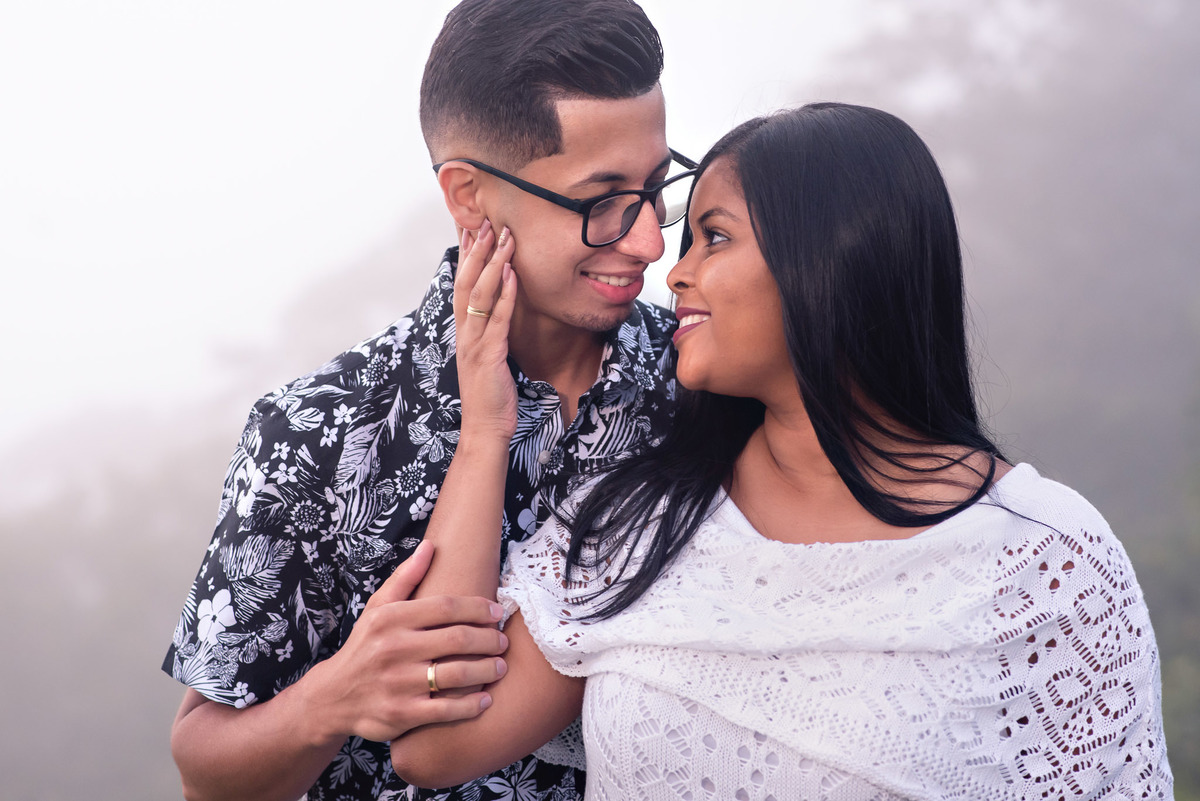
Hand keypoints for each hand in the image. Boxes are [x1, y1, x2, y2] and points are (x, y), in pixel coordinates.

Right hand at [301, 542, 508, 743]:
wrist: (333, 696)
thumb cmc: (365, 647)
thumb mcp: (377, 609)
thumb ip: (405, 578)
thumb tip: (431, 545)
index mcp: (391, 618)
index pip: (446, 606)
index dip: (478, 607)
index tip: (497, 611)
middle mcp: (394, 648)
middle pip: (458, 638)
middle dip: (489, 639)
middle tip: (503, 641)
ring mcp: (398, 683)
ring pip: (458, 674)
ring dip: (487, 669)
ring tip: (501, 666)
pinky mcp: (402, 714)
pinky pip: (446, 710)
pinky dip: (471, 705)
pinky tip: (485, 699)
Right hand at [454, 220, 518, 443]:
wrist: (484, 428)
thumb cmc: (490, 394)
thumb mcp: (487, 357)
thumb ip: (488, 332)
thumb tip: (495, 312)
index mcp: (463, 332)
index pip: (460, 285)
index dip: (465, 256)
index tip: (470, 228)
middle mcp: (463, 333)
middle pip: (465, 282)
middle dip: (476, 251)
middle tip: (486, 222)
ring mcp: (473, 343)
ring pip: (479, 295)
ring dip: (492, 264)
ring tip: (503, 238)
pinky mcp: (489, 356)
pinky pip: (497, 319)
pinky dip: (505, 295)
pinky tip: (513, 274)